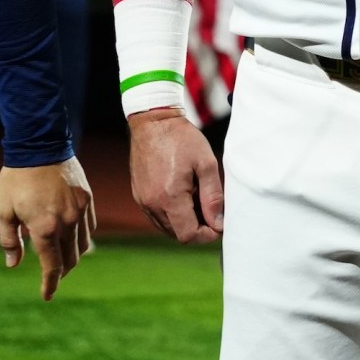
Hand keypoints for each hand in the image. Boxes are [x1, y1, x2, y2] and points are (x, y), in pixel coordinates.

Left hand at [0, 157, 95, 298]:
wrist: (41, 147)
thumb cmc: (16, 180)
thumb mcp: (4, 212)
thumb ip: (11, 241)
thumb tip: (14, 264)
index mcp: (45, 228)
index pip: (52, 265)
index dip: (49, 284)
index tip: (47, 296)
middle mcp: (67, 222)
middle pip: (71, 259)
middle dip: (61, 272)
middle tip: (52, 276)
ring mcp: (80, 210)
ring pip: (83, 245)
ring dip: (73, 256)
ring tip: (62, 257)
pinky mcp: (87, 199)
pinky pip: (89, 227)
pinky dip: (81, 237)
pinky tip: (71, 236)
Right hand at [127, 107, 224, 244]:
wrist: (153, 123)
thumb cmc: (183, 140)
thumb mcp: (207, 164)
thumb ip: (213, 196)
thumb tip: (219, 223)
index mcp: (169, 198)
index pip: (188, 236)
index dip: (207, 235)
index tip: (220, 223)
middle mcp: (152, 204)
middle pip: (177, 234)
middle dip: (198, 228)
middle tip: (213, 209)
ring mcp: (142, 201)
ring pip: (167, 227)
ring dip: (185, 222)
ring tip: (200, 199)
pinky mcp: (139, 196)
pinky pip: (157, 216)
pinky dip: (173, 214)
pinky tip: (186, 195)